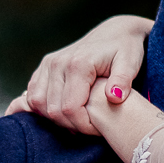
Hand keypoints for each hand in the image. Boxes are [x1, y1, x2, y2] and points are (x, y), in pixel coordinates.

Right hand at [5, 14, 151, 135]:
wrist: (115, 33)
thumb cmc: (126, 49)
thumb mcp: (130, 63)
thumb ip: (123, 80)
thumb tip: (114, 97)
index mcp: (78, 64)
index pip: (70, 109)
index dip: (83, 126)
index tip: (99, 130)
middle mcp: (57, 63)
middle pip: (52, 110)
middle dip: (71, 125)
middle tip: (90, 127)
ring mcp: (47, 65)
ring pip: (37, 104)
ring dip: (55, 119)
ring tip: (77, 120)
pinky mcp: (43, 68)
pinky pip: (32, 95)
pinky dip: (42, 109)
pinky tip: (60, 114)